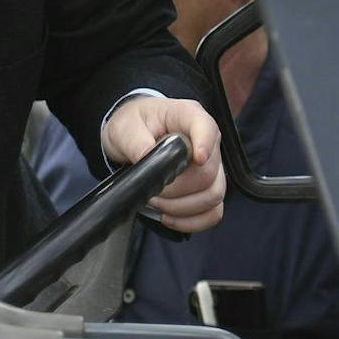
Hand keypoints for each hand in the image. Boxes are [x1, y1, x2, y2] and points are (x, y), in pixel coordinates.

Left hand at [103, 94, 224, 232]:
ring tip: (156, 203)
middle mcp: (207, 142)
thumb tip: (146, 156)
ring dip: (181, 207)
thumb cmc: (133, 126)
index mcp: (189, 117)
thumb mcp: (125, 127)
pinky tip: (169, 217)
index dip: (205, 144)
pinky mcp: (208, 189)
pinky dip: (192, 221)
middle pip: (208, 173)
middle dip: (176, 190)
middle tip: (151, 192)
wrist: (133, 137)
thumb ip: (134, 140)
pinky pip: (213, 212)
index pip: (207, 128)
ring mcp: (212, 167)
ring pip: (214, 195)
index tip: (196, 159)